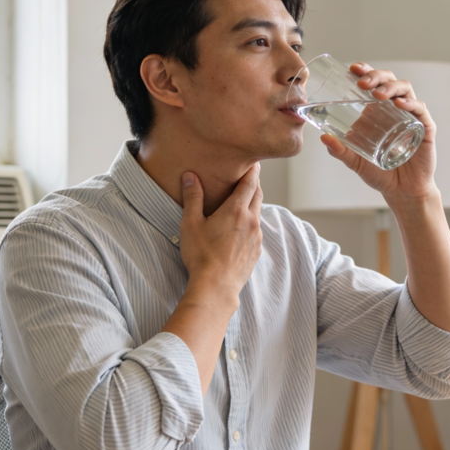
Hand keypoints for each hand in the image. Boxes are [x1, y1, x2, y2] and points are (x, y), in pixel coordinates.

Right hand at [178, 164, 263, 305]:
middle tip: (248, 176)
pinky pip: (257, 230)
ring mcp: (256, 237)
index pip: (250, 182)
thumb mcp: (191, 224)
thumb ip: (193, 198)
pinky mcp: (256, 251)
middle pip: (258, 195)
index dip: (253, 170)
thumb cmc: (201, 256)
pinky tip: (241, 227)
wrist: (216, 287)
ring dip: (252, 204)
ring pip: (258, 213)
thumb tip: (190, 176)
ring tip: (242, 201)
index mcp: (237, 210)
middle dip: (254, 184)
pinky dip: (252, 222)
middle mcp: (251, 221)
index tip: (253, 162)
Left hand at [319, 62, 440, 205]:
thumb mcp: (356, 162)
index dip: (365, 72)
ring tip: (378, 94)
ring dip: (390, 87)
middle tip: (362, 82)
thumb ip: (340, 151)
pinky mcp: (425, 127)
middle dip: (376, 76)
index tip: (352, 69)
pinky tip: (400, 104)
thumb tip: (322, 137)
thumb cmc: (380, 174)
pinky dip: (411, 103)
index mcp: (378, 111)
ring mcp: (411, 116)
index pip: (373, 84)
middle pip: (389, 81)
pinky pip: (420, 109)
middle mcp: (395, 109)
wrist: (402, 192)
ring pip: (405, 89)